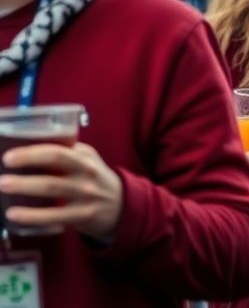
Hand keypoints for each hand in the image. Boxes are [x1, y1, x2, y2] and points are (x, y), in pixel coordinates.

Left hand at [0, 141, 122, 238]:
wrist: (121, 205)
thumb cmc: (94, 179)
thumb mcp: (86, 161)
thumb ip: (64, 154)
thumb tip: (24, 151)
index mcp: (84, 156)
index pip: (58, 148)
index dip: (33, 150)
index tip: (9, 155)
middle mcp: (87, 171)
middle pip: (57, 161)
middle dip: (29, 160)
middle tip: (4, 164)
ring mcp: (86, 194)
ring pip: (53, 187)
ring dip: (26, 186)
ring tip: (3, 185)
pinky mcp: (83, 215)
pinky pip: (55, 215)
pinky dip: (32, 216)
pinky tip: (13, 214)